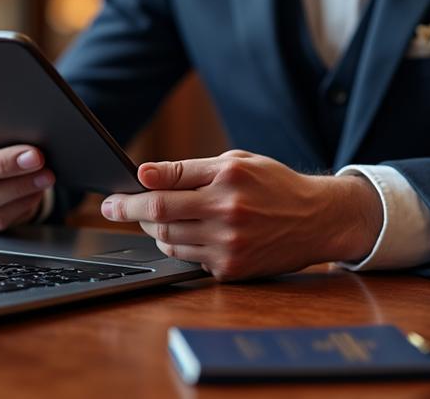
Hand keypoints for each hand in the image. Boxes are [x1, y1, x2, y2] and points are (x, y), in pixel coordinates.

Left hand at [101, 150, 382, 280]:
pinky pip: (188, 259)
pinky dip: (178, 246)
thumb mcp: (238, 162)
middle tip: (113, 208)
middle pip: (159, 215)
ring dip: (152, 230)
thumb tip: (146, 174)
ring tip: (151, 219)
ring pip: (168, 240)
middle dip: (129, 211)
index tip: (113, 194)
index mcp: (228, 177)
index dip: (132, 191)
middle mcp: (228, 210)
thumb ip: (191, 169)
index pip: (166, 183)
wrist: (317, 219)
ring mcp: (230, 243)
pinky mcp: (232, 268)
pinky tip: (184, 235)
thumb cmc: (274, 185)